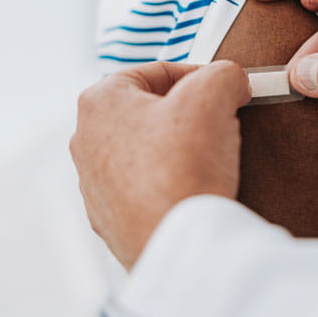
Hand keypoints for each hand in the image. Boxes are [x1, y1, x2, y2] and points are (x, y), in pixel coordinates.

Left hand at [70, 61, 250, 269]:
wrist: (177, 244)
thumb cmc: (183, 168)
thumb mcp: (214, 93)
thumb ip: (224, 73)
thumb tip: (232, 82)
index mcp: (99, 102)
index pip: (156, 72)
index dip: (198, 76)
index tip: (224, 91)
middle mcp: (85, 141)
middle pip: (149, 111)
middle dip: (187, 114)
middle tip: (219, 124)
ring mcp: (94, 185)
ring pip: (147, 150)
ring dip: (179, 149)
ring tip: (210, 159)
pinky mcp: (111, 219)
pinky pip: (146, 188)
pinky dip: (170, 184)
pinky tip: (194, 189)